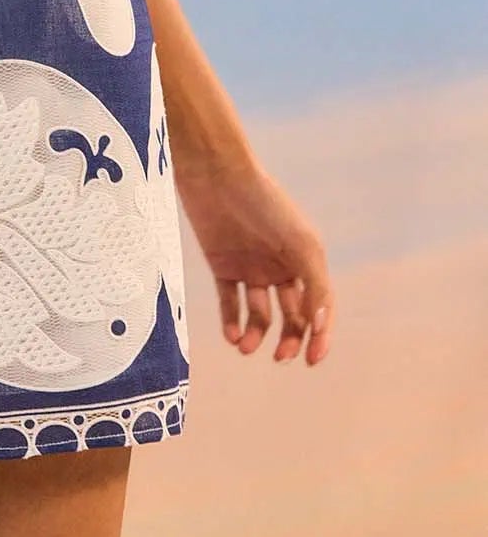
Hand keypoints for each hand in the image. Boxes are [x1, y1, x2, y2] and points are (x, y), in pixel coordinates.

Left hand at [174, 155, 332, 364]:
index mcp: (306, 260)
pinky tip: (232, 335)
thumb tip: (319, 326)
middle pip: (291, 316)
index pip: (318, 307)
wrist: (216, 175)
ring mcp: (252, 267)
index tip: (312, 361)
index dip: (319, 336)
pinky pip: (231, 303)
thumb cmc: (265, 204)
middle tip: (280, 356)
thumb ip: (314, 285)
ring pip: (259, 315)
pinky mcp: (223, 266)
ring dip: (256, 335)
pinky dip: (232, 322)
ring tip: (246, 347)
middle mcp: (281, 267)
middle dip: (288, 339)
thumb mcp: (300, 244)